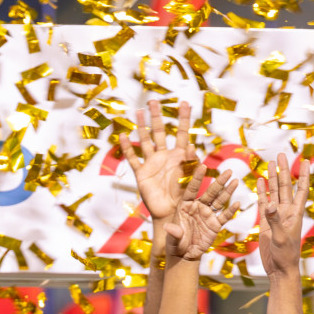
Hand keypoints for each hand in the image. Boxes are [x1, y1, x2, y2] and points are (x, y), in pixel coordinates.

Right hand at [118, 99, 196, 221]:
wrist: (170, 212)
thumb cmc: (183, 196)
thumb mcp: (190, 178)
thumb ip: (189, 162)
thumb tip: (190, 146)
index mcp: (179, 155)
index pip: (182, 132)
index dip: (183, 118)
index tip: (185, 102)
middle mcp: (164, 156)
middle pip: (161, 132)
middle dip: (157, 116)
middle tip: (154, 101)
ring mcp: (152, 163)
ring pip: (145, 141)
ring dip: (142, 127)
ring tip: (138, 112)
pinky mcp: (141, 174)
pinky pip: (133, 159)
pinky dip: (127, 148)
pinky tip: (123, 137)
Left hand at [164, 171, 240, 262]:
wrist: (184, 255)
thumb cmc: (175, 244)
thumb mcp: (173, 238)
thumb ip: (174, 232)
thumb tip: (168, 228)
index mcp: (185, 206)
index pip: (192, 189)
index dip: (198, 178)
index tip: (203, 166)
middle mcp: (198, 207)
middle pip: (210, 192)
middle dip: (219, 182)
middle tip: (229, 171)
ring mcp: (207, 215)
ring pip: (219, 201)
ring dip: (228, 191)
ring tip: (236, 181)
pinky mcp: (215, 224)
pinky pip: (224, 216)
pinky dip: (230, 211)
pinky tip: (237, 203)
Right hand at [257, 153, 310, 278]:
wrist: (279, 269)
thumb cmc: (285, 255)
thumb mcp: (280, 237)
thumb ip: (274, 220)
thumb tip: (269, 203)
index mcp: (295, 213)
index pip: (301, 190)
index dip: (304, 175)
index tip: (306, 160)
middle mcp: (287, 212)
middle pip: (286, 186)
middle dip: (284, 171)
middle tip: (281, 155)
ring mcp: (276, 217)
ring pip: (274, 193)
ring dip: (273, 179)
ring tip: (270, 164)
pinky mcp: (266, 223)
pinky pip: (263, 204)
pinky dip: (263, 193)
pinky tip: (261, 183)